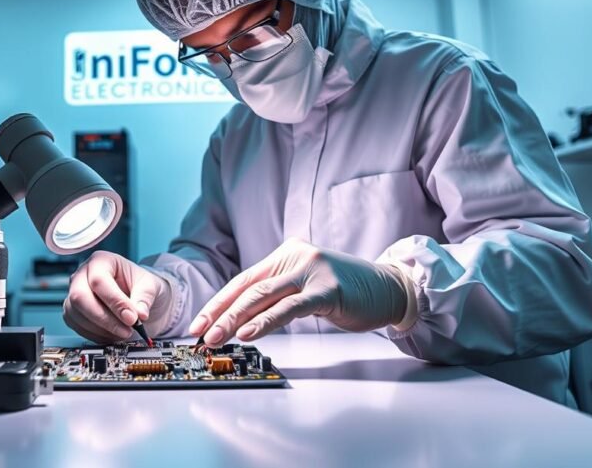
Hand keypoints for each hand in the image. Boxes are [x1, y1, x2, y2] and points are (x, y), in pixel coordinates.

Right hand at [63, 251, 172, 342]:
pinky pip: (77, 326)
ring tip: (124, 332)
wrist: (136, 296)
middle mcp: (82, 274)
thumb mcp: (149, 286)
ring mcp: (74, 293)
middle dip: (105, 318)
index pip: (99, 280)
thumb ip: (144, 299)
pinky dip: (96, 335)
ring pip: (77, 314)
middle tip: (127, 330)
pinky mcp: (73, 311)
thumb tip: (139, 315)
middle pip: (80, 297)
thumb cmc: (139, 285)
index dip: (115, 302)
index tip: (132, 318)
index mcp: (101, 260)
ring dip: (102, 329)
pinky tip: (113, 334)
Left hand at [189, 239, 411, 346]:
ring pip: (263, 296)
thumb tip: (242, 319)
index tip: (199, 323)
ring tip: (217, 337)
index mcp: (286, 254)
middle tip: (201, 334)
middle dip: (220, 313)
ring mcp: (312, 270)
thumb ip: (279, 294)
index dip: (218, 302)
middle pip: (248, 288)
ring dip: (235, 319)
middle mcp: (295, 256)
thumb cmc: (348, 291)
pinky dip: (266, 321)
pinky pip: (289, 307)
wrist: (391, 287)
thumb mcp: (306, 287)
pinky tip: (249, 333)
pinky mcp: (328, 289)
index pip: (243, 280)